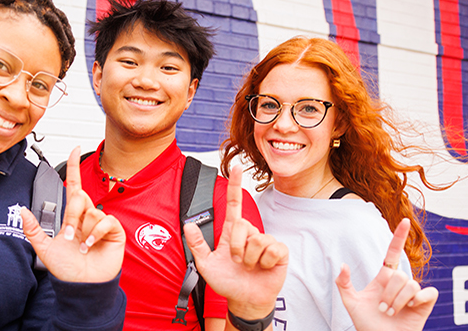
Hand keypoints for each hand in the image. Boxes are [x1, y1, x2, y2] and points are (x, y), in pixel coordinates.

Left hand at [21, 146, 125, 282]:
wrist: (82, 285)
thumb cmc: (67, 269)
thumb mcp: (44, 248)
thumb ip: (33, 228)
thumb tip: (21, 210)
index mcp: (73, 216)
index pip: (74, 186)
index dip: (75, 167)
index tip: (75, 149)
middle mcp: (87, 216)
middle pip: (80, 197)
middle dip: (71, 215)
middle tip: (69, 234)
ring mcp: (101, 223)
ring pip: (91, 211)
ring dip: (83, 229)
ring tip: (81, 245)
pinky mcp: (114, 232)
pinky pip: (105, 221)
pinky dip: (95, 233)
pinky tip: (91, 244)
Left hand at [184, 164, 287, 319]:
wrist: (244, 300)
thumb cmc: (227, 281)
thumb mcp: (206, 264)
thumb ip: (197, 245)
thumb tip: (188, 225)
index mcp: (232, 232)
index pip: (234, 203)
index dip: (235, 184)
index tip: (236, 166)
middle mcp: (249, 233)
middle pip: (242, 225)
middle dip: (236, 247)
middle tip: (238, 262)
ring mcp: (265, 241)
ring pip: (256, 239)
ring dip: (250, 258)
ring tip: (251, 267)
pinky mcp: (279, 252)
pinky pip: (271, 249)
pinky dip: (265, 262)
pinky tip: (264, 268)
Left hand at [335, 218, 438, 330]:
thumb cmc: (366, 324)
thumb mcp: (350, 303)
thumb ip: (343, 284)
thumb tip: (343, 265)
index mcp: (384, 278)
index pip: (393, 253)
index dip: (399, 236)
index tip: (403, 220)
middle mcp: (400, 283)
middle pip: (400, 274)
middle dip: (389, 293)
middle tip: (383, 309)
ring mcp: (413, 293)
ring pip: (411, 284)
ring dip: (398, 300)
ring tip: (391, 312)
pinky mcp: (425, 304)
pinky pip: (429, 292)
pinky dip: (418, 299)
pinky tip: (411, 308)